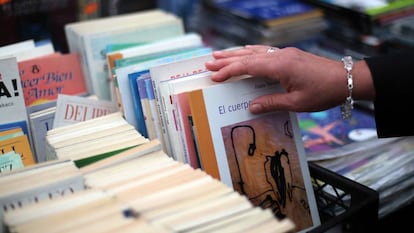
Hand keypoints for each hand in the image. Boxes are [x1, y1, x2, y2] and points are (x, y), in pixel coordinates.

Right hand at [205, 45, 373, 113]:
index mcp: (280, 66)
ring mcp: (285, 53)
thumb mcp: (297, 103)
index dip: (229, 71)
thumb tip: (251, 107)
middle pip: (247, 55)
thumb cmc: (324, 92)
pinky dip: (251, 52)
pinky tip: (246, 52)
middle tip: (208, 62)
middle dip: (227, 59)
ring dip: (236, 54)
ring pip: (255, 51)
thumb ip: (272, 103)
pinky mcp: (290, 55)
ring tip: (220, 55)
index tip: (214, 76)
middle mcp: (280, 56)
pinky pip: (264, 51)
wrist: (347, 79)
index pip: (247, 66)